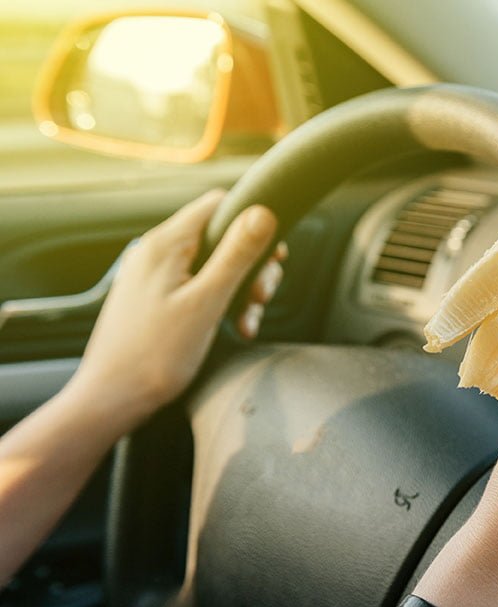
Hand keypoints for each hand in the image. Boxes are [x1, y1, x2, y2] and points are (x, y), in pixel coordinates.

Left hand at [67, 189, 284, 425]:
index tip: (272, 257)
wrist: (113, 398)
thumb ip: (236, 255)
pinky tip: (233, 328)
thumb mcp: (206, 302)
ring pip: (214, 264)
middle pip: (221, 236)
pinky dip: (221, 302)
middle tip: (261, 297)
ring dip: (240, 289)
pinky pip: (198, 286)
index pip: (219, 204)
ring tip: (247, 321)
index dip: (252, 223)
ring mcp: (154, 276)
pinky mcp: (155, 298)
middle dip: (251, 265)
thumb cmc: (156, 355)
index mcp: (165, 245)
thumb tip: (263, 212)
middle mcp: (156, 253)